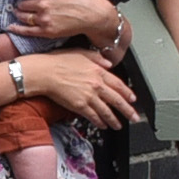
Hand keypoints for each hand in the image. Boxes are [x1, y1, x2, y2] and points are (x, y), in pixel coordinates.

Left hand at [9, 0, 117, 51]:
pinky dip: (17, 29)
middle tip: (23, 1)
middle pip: (22, 3)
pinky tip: (11, 27)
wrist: (94, 15)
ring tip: (20, 11)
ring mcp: (44, 19)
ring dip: (19, 13)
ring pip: (23, 16)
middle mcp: (43, 5)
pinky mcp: (47, 32)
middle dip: (21, 1)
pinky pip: (27, 31)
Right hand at [18, 50, 136, 128]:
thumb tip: (108, 63)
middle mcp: (97, 84)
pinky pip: (94, 116)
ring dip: (114, 120)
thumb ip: (97, 58)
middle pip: (117, 100)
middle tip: (134, 117)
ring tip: (119, 126)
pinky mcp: (80, 106)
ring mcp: (89, 96)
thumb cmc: (57, 61)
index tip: (133, 99)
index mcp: (98, 71)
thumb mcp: (80, 52)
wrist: (44, 72)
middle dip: (128, 111)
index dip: (127, 93)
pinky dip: (100, 122)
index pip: (118, 84)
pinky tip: (103, 125)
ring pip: (107, 111)